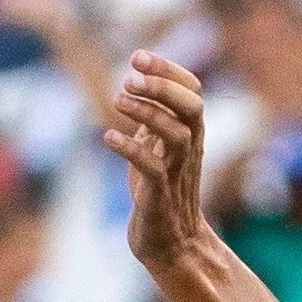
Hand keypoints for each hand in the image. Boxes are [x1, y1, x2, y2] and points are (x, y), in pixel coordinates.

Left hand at [103, 50, 211, 267]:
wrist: (170, 245)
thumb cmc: (158, 193)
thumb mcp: (154, 148)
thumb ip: (149, 119)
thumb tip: (133, 86)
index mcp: (189, 134)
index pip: (193, 91)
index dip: (168, 70)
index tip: (137, 56)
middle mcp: (189, 150)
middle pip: (192, 106)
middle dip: (162, 86)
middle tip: (129, 77)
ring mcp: (177, 173)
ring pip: (176, 134)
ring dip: (147, 113)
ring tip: (116, 100)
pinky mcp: (160, 197)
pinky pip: (153, 169)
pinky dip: (130, 149)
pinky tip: (108, 138)